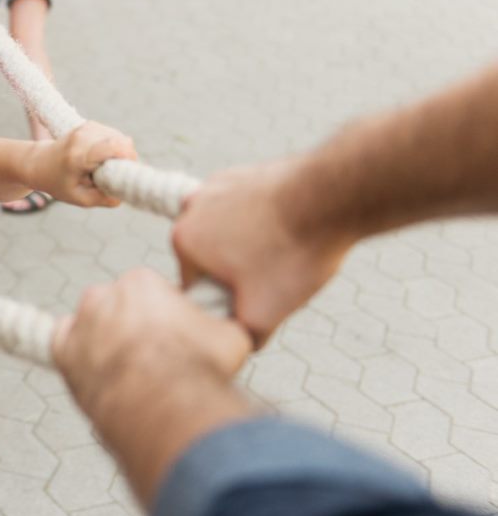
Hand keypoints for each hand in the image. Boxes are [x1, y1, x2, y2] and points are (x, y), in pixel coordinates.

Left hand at [40, 121, 136, 206]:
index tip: (129, 172)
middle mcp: (82, 136)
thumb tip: (125, 195)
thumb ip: (103, 198)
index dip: (129, 158)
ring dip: (120, 152)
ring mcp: (86, 127)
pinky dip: (114, 146)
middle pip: (121, 141)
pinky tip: (103, 158)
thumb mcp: (79, 198)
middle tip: (116, 174)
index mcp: (79, 155)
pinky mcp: (89, 124)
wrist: (38, 163)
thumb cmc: (57, 182)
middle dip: (126, 158)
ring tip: (106, 166)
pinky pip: (113, 134)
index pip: (114, 146)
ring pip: (120, 137)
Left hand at [52, 269, 253, 502]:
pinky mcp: (63, 350)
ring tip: (131, 372)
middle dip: (136, 327)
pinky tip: (96, 368)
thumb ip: (226, 322)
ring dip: (107, 341)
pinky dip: (77, 353)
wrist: (161, 404)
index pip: (151, 292)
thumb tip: (238, 322)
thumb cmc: (198, 368)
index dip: (167, 316)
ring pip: (94, 324)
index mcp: (142, 281)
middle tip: (153, 358)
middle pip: (121, 307)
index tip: (176, 339)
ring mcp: (81, 321)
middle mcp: (104, 293)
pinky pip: (65, 342)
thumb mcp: (232, 336)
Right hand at [171, 159, 352, 347]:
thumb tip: (237, 342)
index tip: (258, 297)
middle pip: (210, 256)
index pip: (195, 286)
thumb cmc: (294, 254)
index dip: (227, 299)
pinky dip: (263, 220)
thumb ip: (241, 337)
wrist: (332, 198)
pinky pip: (245, 208)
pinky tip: (291, 229)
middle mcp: (190, 207)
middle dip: (236, 270)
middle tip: (274, 276)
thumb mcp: (265, 315)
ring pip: (227, 232)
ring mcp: (216, 185)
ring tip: (286, 252)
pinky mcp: (242, 173)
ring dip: (250, 245)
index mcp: (183, 241)